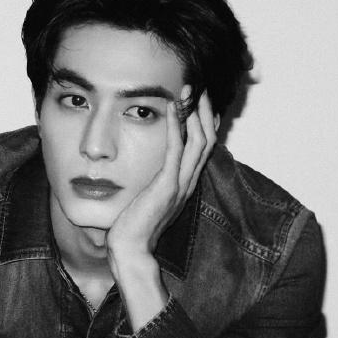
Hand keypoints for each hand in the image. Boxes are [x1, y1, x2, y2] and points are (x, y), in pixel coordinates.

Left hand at [106, 88, 216, 329]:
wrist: (130, 251)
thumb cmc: (132, 228)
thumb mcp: (147, 200)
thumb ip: (151, 184)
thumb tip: (144, 172)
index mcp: (184, 185)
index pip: (203, 148)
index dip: (205, 122)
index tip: (201, 101)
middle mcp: (187, 182)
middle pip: (207, 138)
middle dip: (205, 110)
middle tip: (200, 85)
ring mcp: (180, 185)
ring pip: (199, 140)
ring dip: (195, 112)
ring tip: (190, 88)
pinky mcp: (167, 186)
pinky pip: (176, 150)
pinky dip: (177, 126)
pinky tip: (172, 107)